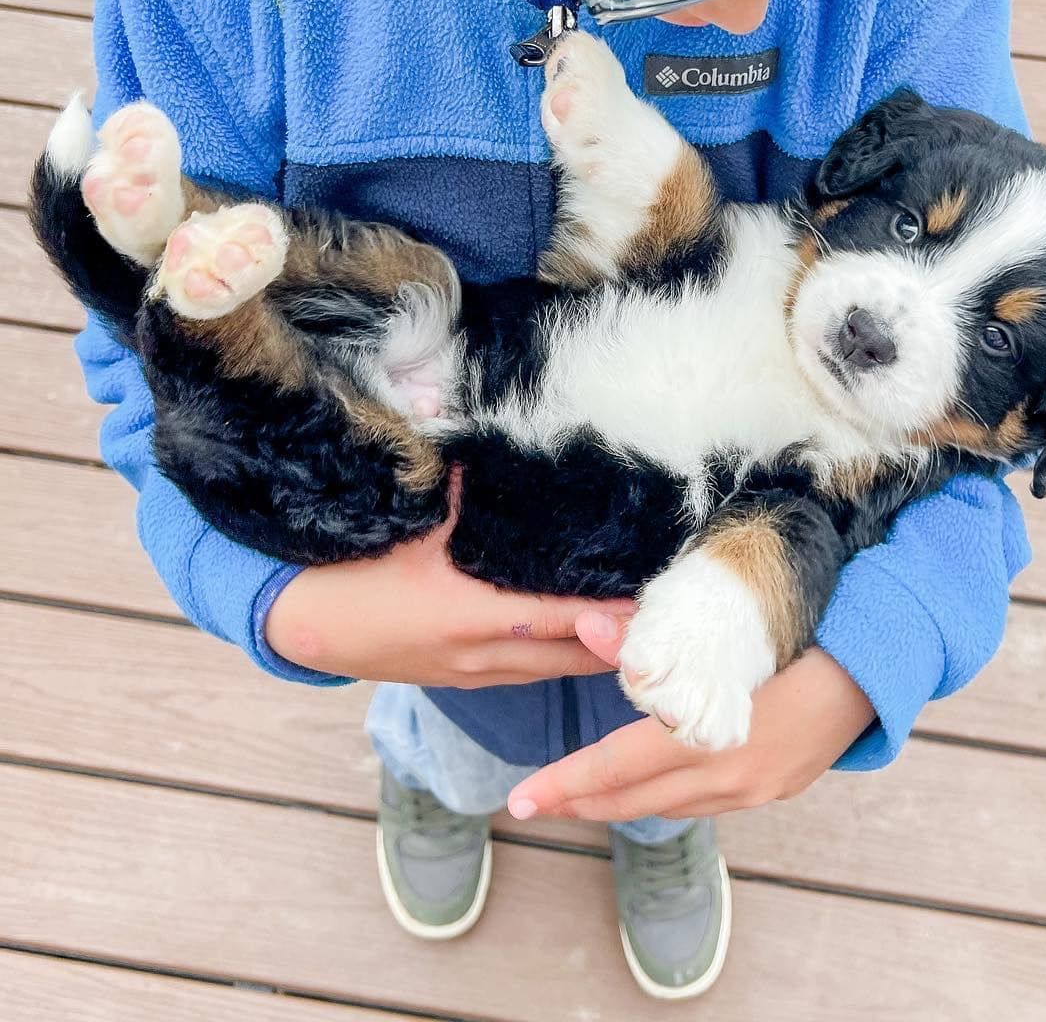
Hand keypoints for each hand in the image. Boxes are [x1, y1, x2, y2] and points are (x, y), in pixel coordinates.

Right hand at [264, 471, 633, 685]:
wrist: (299, 627)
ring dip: (592, 652)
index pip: (565, 618)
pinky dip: (558, 657)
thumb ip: (464, 490)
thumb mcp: (411, 523)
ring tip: (633, 623)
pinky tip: (577, 635)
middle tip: (663, 613)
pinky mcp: (460, 680)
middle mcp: (481, 656)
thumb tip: (500, 449)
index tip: (656, 599)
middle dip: (618, 639)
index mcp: (473, 615)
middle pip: (572, 657)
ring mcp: (471, 675)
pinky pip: (525, 674)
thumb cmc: (351, 570)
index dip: (614, 614)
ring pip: (552, 671)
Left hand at [506, 615, 874, 821]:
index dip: (566, 784)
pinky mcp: (774, 789)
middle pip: (637, 799)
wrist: (878, 664)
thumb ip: (650, 639)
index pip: (618, 767)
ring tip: (580, 795)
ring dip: (621, 801)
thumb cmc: (799, 635)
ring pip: (669, 806)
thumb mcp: (724, 633)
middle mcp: (728, 775)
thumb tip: (587, 626)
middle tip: (536, 802)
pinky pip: (704, 802)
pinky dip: (666, 795)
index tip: (522, 799)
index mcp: (710, 736)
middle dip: (582, 802)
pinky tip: (652, 784)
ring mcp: (754, 789)